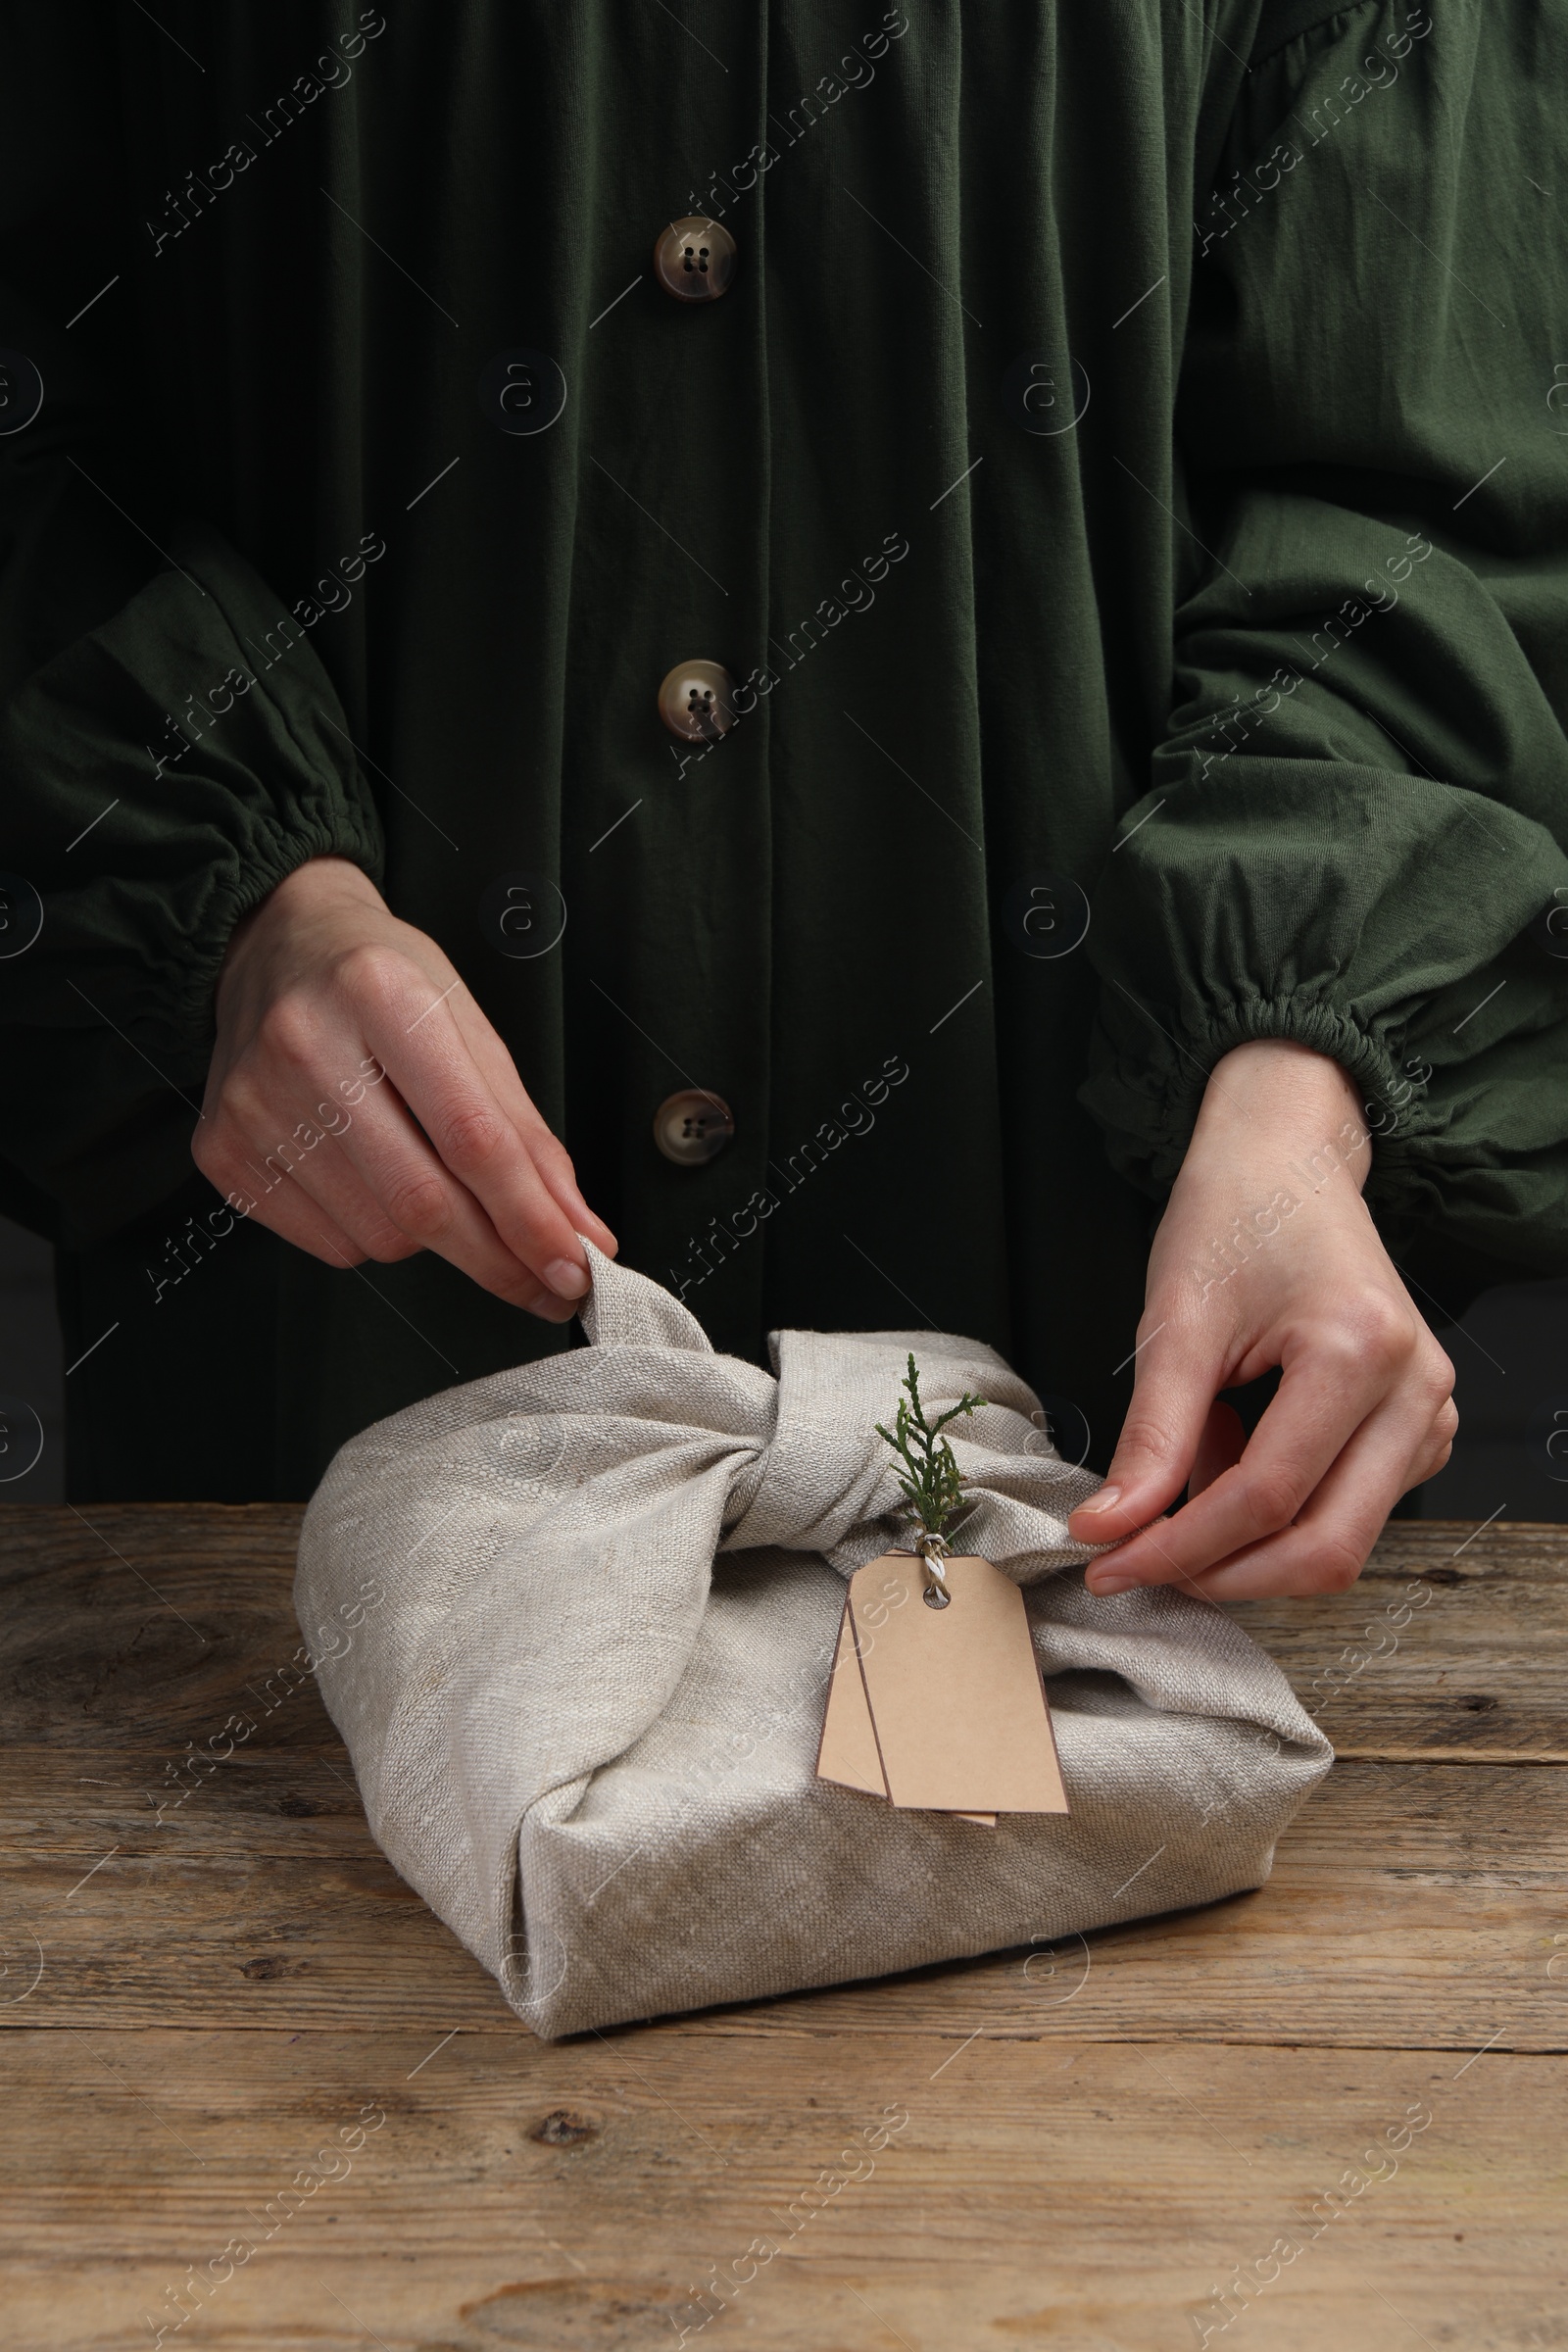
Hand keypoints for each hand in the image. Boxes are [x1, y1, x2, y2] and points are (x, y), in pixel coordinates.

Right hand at [194, 856, 615, 1319]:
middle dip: (498, 1259)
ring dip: (434, 1240)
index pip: (472, 1140)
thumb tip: (572, 1227)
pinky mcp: (221, 1150)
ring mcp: (251, 1104)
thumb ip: (524, 1132)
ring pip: (379, 1235)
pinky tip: (373, 1178)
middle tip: (547, 1283)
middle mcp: (303, 1046)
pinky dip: (375, 1234)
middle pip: (421, 1202)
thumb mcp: (469, 1026)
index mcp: (380, 994)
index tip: (576, 1266)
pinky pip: (330, 1244)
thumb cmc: (383, 981)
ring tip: (434, 1180)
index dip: (531, 1218)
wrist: (274, 943)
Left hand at [1067, 1039, 1456, 1598]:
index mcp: (1359, 1350)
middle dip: (1222, 1571)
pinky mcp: (1419, 1428)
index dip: (1179, 1546)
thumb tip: (1109, 1528)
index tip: (1107, 1564)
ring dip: (1248, 1538)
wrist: (1286, 1164)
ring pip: (1340, 1540)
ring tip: (1187, 1462)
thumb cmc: (1234, 1218)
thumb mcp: (1175, 1322)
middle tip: (1136, 1563)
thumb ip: (1151, 1437)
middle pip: (1325, 1546)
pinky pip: (1350, 1510)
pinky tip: (1229, 1448)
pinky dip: (1277, 1510)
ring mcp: (1429, 1413)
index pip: (1267, 1496)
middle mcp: (1415, 1389)